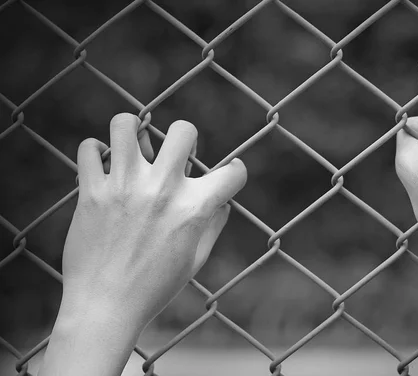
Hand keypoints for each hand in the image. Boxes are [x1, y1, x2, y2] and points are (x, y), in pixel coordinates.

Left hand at [62, 113, 245, 327]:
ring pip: (126, 124)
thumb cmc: (154, 288)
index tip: (230, 173)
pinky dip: (94, 151)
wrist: (105, 307)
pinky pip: (88, 148)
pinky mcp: (92, 192)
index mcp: (194, 209)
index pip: (233, 173)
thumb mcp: (195, 260)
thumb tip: (223, 203)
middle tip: (172, 156)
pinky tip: (102, 165)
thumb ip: (213, 226)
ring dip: (133, 130)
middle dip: (185, 137)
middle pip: (183, 130)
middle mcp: (162, 190)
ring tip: (132, 146)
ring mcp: (125, 186)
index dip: (237, 171)